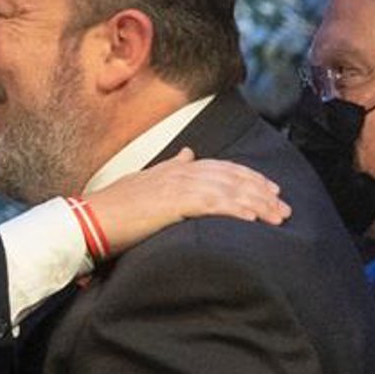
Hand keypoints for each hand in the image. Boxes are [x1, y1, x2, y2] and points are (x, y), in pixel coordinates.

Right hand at [87, 148, 288, 255]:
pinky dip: (235, 211)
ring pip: (228, 191)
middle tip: (284, 208)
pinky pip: (212, 205)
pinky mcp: (173, 203)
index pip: (223, 168)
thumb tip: (189, 153)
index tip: (270, 190)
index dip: (250, 178)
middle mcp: (182, 171)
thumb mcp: (145, 180)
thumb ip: (170, 167)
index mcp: (177, 167)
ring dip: (257, 205)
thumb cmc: (114, 207)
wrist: (90, 219)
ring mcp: (178, 185)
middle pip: (232, 177)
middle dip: (262, 192)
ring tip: (277, 218)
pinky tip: (252, 221)